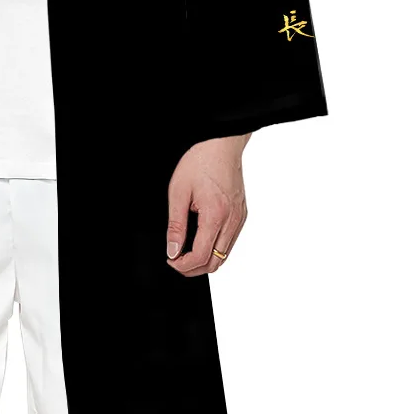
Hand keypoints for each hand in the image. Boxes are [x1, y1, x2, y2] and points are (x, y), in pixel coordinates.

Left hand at [166, 135, 248, 275]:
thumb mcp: (178, 192)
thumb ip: (175, 225)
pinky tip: (201, 239)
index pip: (201, 256)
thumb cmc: (200, 162)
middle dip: (194, 268)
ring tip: (186, 252)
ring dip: (205, 260)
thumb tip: (173, 250)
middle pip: (215, 263)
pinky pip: (231, 242)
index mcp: (216, 215)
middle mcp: (233, 221)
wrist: (221, 144)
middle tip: (176, 260)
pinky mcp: (242, 215)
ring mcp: (240, 219)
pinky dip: (216, 248)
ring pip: (225, 255)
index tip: (171, 260)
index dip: (183, 265)